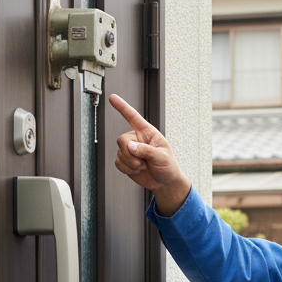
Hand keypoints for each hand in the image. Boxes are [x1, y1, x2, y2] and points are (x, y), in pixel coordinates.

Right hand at [110, 93, 190, 214]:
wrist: (165, 183)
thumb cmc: (168, 166)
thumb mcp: (162, 157)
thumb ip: (146, 150)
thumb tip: (130, 146)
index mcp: (147, 133)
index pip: (133, 117)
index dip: (122, 107)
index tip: (113, 98)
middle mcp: (137, 139)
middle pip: (122, 140)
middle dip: (130, 153)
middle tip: (143, 162)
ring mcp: (130, 150)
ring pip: (120, 153)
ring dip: (131, 164)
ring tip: (143, 166)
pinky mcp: (126, 161)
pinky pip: (118, 163)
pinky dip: (128, 169)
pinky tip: (137, 170)